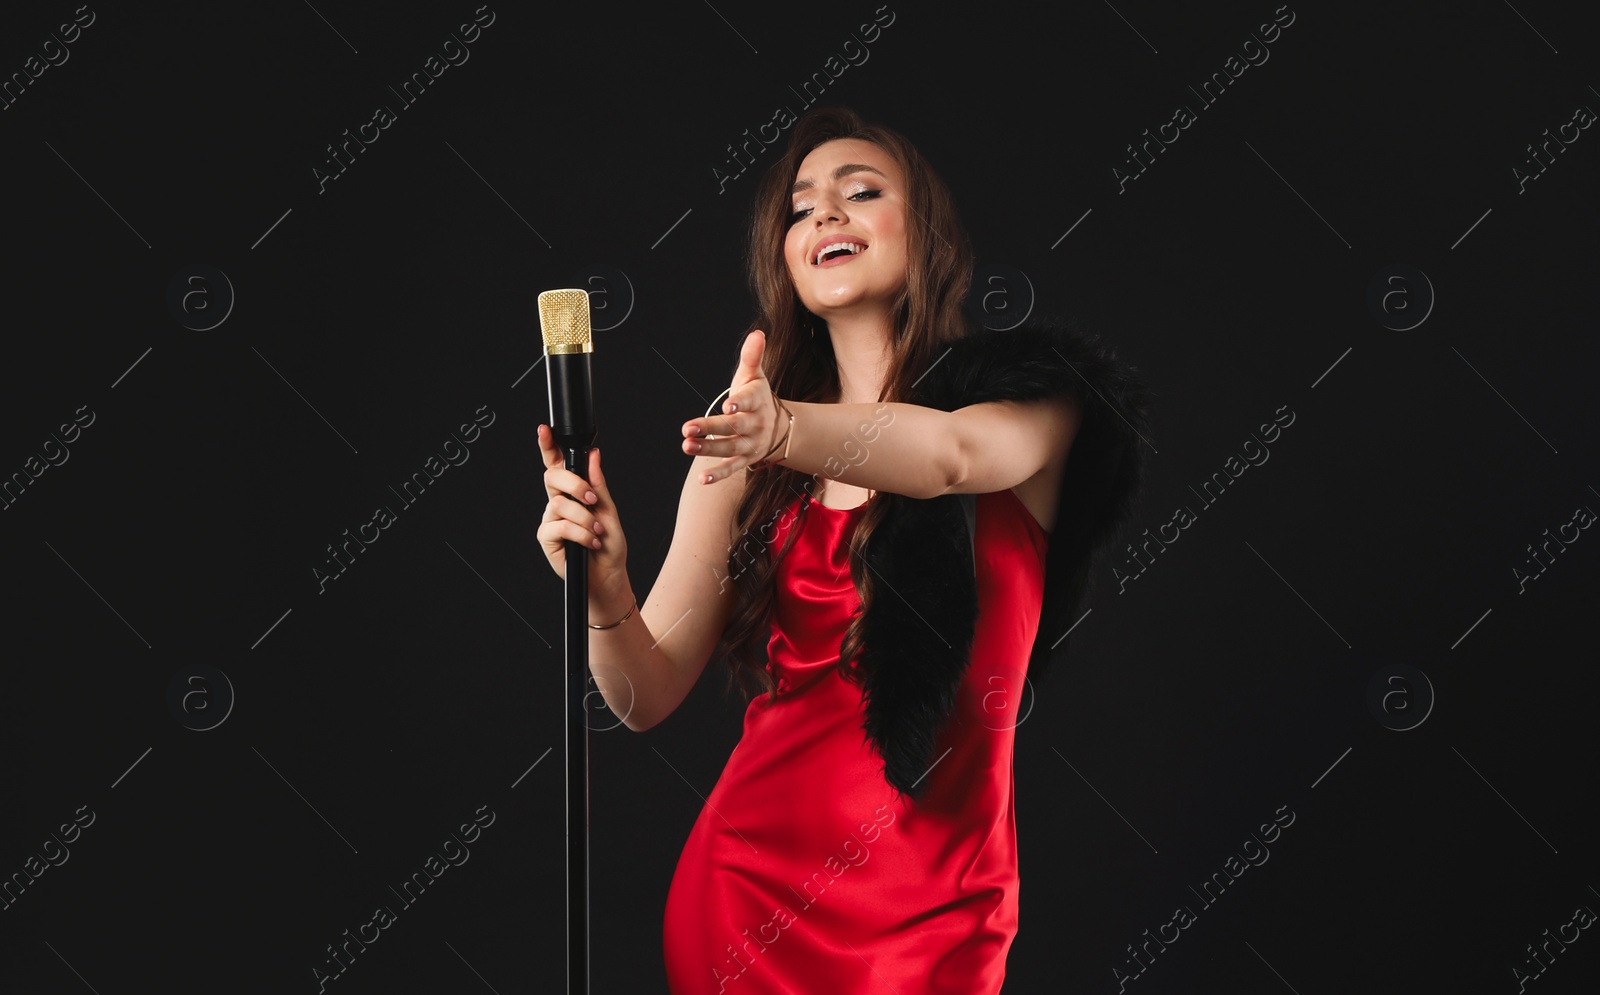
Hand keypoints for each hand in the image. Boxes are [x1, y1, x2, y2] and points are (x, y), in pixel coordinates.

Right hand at [536, 425, 627, 586]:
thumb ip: (598, 483)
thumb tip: (593, 455)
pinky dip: (580, 533)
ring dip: (584, 518)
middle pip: (553, 478)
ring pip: (559, 504)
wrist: (608, 575)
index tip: (545, 430)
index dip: (549, 446)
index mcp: (573, 492)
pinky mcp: (547, 537)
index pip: (558, 464)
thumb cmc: (609, 544)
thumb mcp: (608, 510)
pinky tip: (591, 542)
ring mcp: (551, 519)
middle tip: (592, 499)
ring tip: (597, 531)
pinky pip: (559, 526)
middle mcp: (559, 502)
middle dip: (574, 484)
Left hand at [681, 329, 785, 483]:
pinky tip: (701, 479)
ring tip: (687, 447)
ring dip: (708, 450)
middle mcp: (754, 424)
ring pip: (729, 448)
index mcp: (756, 401)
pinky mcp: (745, 459)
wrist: (780, 426)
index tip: (728, 406)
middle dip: (710, 428)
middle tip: (687, 429)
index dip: (739, 404)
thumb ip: (752, 356)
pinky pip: (731, 468)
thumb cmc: (758, 396)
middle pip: (732, 428)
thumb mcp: (756, 376)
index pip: (748, 401)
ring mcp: (750, 444)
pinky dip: (718, 475)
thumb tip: (758, 333)